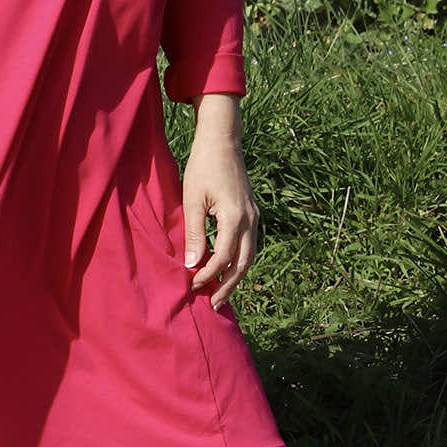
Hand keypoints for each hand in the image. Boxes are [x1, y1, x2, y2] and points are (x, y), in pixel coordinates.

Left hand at [181, 94, 258, 309]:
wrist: (222, 140)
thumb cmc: (203, 166)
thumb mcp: (192, 200)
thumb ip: (195, 233)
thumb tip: (193, 264)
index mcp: (234, 217)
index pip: (223, 257)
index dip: (208, 275)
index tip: (192, 285)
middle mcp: (250, 220)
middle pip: (243, 264)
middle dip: (228, 286)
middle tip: (214, 305)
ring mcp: (254, 216)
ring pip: (249, 256)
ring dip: (235, 277)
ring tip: (220, 294)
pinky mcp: (252, 213)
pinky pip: (249, 244)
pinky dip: (238, 261)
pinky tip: (226, 269)